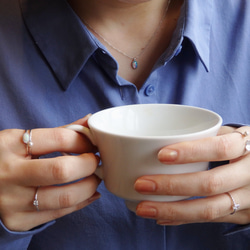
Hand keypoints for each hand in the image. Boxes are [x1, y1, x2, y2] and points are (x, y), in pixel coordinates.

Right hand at [0, 116, 99, 231]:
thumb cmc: (7, 157)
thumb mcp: (24, 139)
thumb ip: (59, 132)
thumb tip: (89, 122)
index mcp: (10, 145)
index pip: (59, 139)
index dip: (84, 140)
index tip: (93, 143)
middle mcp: (9, 174)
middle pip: (62, 170)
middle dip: (89, 164)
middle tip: (95, 160)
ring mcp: (12, 200)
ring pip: (65, 197)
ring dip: (90, 185)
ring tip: (94, 177)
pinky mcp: (18, 220)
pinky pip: (60, 212)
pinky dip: (82, 201)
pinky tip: (90, 193)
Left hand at [134, 126, 249, 224]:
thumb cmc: (243, 147)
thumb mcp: (232, 135)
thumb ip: (206, 137)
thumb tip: (163, 140)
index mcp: (247, 148)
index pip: (220, 148)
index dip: (191, 152)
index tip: (161, 155)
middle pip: (210, 184)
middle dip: (172, 186)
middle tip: (141, 184)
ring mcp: (249, 200)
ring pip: (209, 210)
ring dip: (172, 209)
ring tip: (144, 208)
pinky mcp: (243, 216)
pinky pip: (210, 221)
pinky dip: (183, 219)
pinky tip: (161, 216)